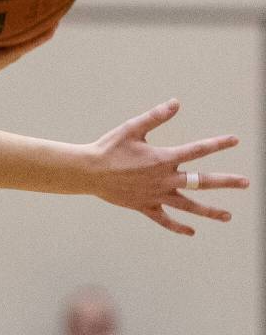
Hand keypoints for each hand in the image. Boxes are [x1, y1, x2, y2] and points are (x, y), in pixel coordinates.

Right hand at [89, 99, 248, 234]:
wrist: (89, 171)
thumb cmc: (109, 147)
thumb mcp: (132, 128)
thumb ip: (155, 116)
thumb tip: (176, 103)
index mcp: (163, 159)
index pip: (197, 150)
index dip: (217, 144)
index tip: (235, 140)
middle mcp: (164, 179)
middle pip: (201, 182)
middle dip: (225, 182)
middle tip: (245, 182)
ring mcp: (156, 195)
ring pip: (188, 205)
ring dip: (209, 211)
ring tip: (227, 216)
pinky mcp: (145, 206)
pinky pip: (165, 220)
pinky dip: (178, 227)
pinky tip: (191, 231)